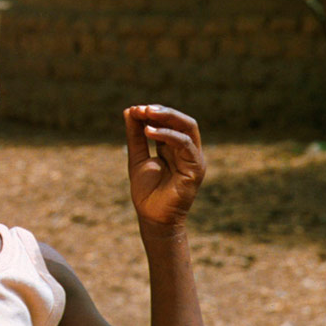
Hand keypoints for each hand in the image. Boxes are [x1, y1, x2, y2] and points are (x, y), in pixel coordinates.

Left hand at [124, 105, 205, 230]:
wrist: (152, 217)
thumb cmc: (146, 191)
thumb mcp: (137, 157)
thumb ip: (135, 135)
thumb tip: (130, 110)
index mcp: (173, 147)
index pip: (168, 122)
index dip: (152, 113)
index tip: (134, 109)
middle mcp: (186, 150)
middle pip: (182, 121)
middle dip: (163, 111)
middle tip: (143, 108)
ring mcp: (193, 159)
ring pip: (187, 128)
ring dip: (166, 118)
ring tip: (146, 114)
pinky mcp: (196, 168)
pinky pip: (185, 144)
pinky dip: (168, 135)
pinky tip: (150, 131)